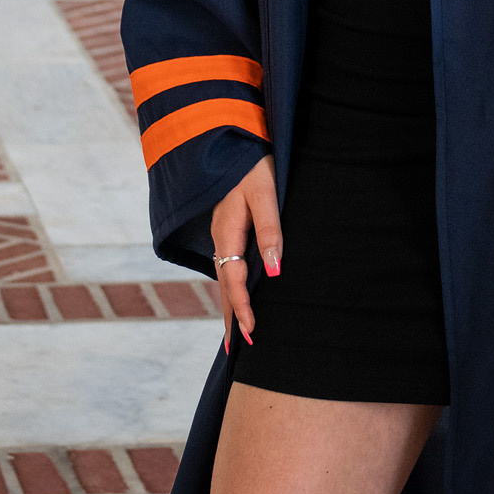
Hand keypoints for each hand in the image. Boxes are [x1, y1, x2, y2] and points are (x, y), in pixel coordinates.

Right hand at [211, 157, 281, 337]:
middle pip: (224, 286)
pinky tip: (235, 297)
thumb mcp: (264, 195)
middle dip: (231, 318)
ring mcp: (221, 235)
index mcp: (227, 233)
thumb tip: (273, 272)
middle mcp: (220, 238)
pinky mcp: (226, 230)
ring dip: (229, 306)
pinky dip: (230, 288)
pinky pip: (227, 267)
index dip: (242, 308)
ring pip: (224, 278)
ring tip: (235, 335)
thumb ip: (269, 231)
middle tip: (238, 352)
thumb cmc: (254, 166)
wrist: (234, 141)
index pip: (233, 280)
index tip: (252, 332)